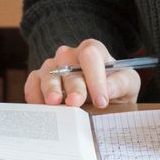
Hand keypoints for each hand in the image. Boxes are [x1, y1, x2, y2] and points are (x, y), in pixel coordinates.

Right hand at [23, 39, 140, 109]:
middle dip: (73, 85)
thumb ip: (121, 83)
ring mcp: (52, 67)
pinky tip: (41, 108)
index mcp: (92, 51)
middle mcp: (69, 56)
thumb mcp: (127, 85)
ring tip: (55, 103)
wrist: (100, 99)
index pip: (90, 55)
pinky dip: (34, 94)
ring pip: (48, 73)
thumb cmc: (113, 87)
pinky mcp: (39, 80)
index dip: (95, 77)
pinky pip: (32, 83)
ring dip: (51, 89)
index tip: (102, 100)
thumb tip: (108, 89)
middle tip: (76, 102)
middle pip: (67, 64)